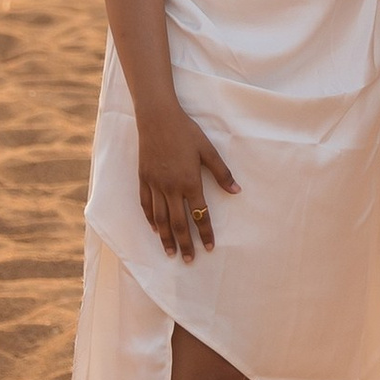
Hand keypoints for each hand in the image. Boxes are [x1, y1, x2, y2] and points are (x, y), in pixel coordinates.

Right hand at [136, 112, 239, 262]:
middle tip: (189, 260)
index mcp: (189, 182)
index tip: (209, 248)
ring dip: (166, 238)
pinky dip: (150, 219)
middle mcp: (171, 188)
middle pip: (178, 223)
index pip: (200, 215)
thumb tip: (236, 191)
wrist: (157, 118)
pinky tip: (155, 230)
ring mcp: (155, 185)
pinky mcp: (143, 179)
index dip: (205, 233)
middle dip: (185, 244)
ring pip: (160, 218)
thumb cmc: (186, 132)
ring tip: (170, 253)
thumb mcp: (208, 150)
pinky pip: (146, 204)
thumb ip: (221, 173)